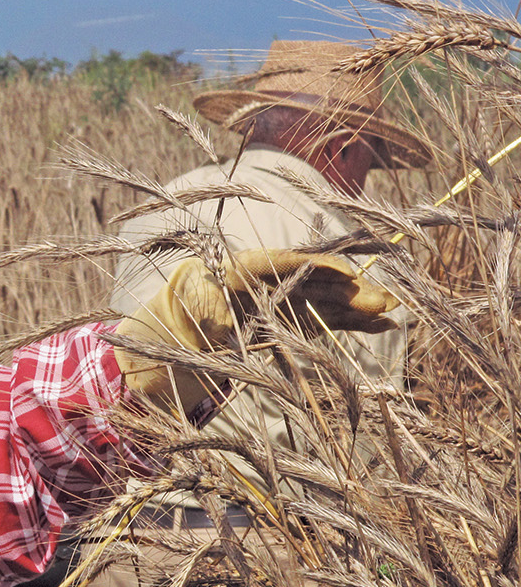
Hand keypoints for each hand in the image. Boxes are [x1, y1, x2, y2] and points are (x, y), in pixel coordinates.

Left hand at [114, 248, 399, 414]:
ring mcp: (296, 299)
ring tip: (390, 311)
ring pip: (333, 301)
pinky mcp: (304, 319)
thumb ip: (216, 310)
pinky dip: (357, 323)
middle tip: (382, 298)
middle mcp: (283, 279)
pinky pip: (334, 319)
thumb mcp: (200, 307)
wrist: (196, 316)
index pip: (295, 262)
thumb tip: (223, 317)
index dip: (323, 267)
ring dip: (361, 307)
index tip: (345, 273)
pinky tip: (382, 324)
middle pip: (322, 282)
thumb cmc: (200, 302)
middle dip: (352, 291)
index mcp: (258, 265)